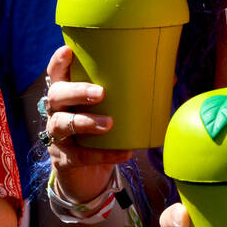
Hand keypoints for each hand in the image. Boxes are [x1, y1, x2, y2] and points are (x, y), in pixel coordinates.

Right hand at [44, 45, 132, 203]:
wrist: (87, 174)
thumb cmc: (100, 131)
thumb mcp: (112, 110)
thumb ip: (133, 94)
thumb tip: (170, 77)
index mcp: (66, 93)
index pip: (56, 74)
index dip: (58, 62)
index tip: (68, 51)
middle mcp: (56, 112)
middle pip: (56, 96)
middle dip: (77, 91)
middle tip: (100, 93)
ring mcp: (57, 137)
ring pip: (61, 124)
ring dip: (85, 122)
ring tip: (109, 123)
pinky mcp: (64, 160)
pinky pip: (80, 156)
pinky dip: (103, 155)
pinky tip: (124, 153)